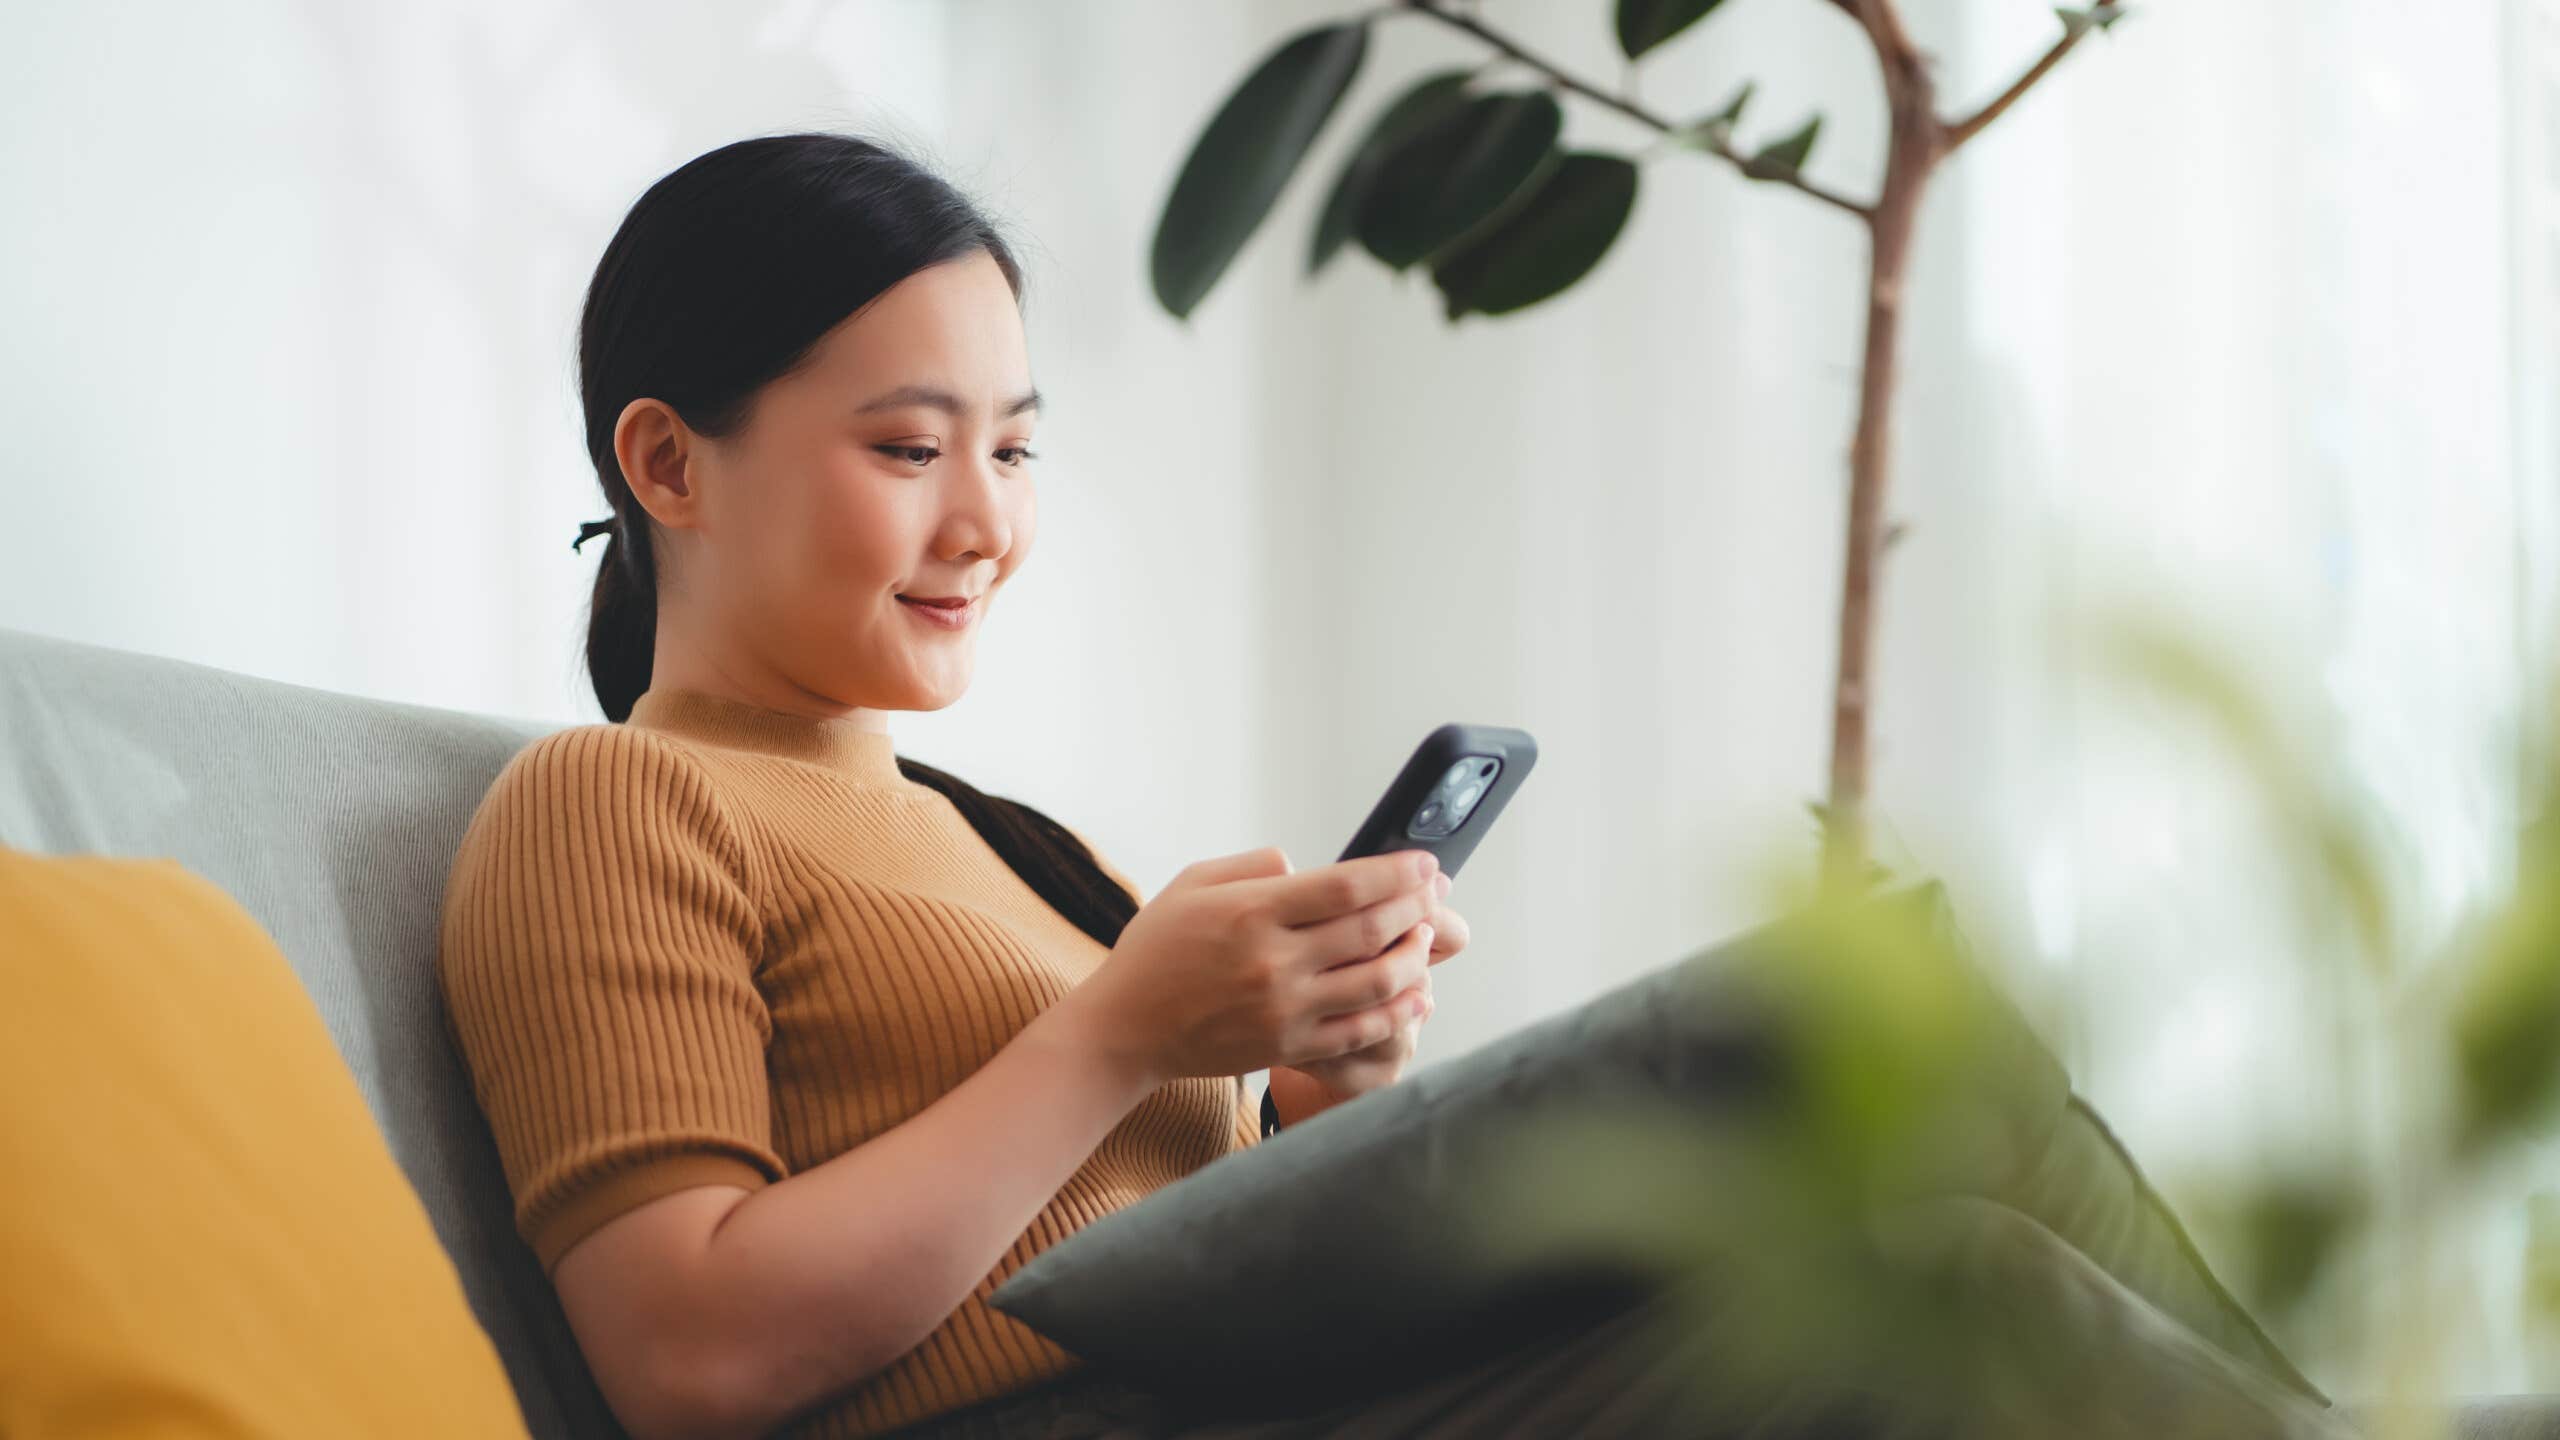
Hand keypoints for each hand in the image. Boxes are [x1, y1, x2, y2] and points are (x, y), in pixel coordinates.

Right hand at [1059, 845, 1445, 1088]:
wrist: (1126, 1029)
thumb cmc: (1156, 949)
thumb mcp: (1193, 883)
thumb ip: (1256, 867)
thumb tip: (1308, 867)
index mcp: (1252, 912)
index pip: (1344, 886)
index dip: (1395, 873)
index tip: (1424, 863)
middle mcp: (1273, 961)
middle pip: (1368, 930)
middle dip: (1414, 907)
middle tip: (1435, 892)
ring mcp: (1284, 1009)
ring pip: (1374, 983)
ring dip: (1412, 958)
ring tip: (1424, 938)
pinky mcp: (1287, 1047)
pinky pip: (1358, 1032)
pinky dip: (1396, 1013)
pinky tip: (1416, 996)